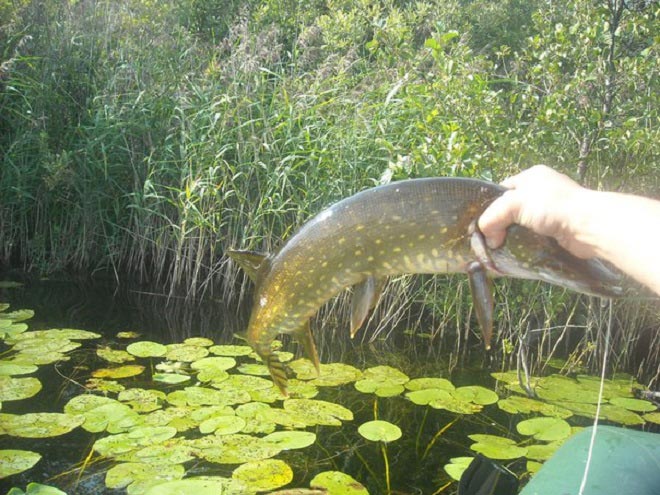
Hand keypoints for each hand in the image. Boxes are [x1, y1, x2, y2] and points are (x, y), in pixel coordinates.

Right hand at [478, 165, 595, 258]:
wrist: (588, 226)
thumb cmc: (552, 206)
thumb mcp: (514, 204)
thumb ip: (493, 217)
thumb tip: (489, 239)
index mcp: (532, 177)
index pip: (503, 190)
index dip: (491, 206)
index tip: (483, 223)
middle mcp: (542, 192)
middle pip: (512, 210)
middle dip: (501, 225)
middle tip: (490, 239)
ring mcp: (551, 212)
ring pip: (522, 226)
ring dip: (513, 237)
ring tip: (501, 249)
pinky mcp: (557, 230)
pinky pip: (534, 237)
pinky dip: (525, 246)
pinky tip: (517, 253)